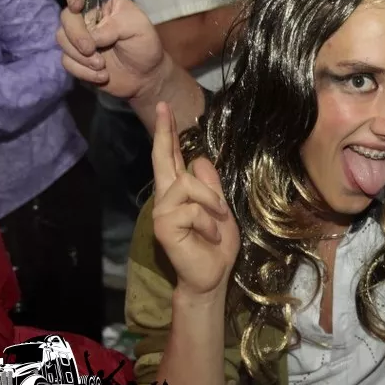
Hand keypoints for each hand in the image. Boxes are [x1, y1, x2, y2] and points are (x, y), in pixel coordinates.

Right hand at [57, 0, 169, 100]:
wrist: (145, 77)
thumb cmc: (145, 46)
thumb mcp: (139, 28)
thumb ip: (115, 25)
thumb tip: (92, 36)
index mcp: (104, 1)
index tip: (77, 6)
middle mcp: (87, 16)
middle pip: (66, 16)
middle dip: (76, 35)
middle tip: (90, 49)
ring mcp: (79, 36)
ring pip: (62, 39)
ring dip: (81, 56)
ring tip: (102, 65)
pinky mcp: (75, 57)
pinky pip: (66, 61)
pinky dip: (83, 71)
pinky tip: (102, 76)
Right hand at [151, 102, 238, 299]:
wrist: (212, 276)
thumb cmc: (217, 245)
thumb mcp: (221, 209)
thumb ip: (211, 186)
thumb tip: (199, 159)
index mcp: (180, 192)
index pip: (172, 158)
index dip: (167, 134)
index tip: (163, 108)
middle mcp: (166, 198)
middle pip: (163, 159)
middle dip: (164, 132)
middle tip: (163, 107)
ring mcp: (163, 211)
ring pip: (188, 185)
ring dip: (211, 204)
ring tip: (217, 224)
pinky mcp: (165, 226)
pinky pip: (193, 210)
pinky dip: (209, 223)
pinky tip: (210, 237)